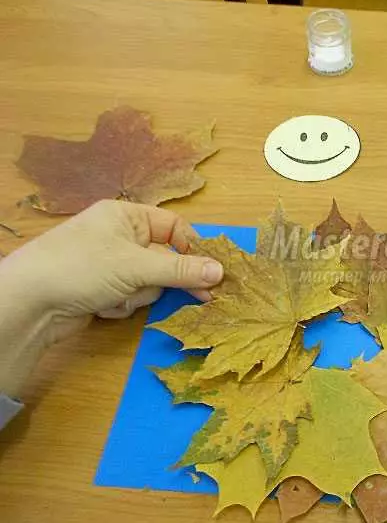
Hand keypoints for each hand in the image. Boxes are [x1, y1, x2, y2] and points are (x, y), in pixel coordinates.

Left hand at [0, 200, 222, 395]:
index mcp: (125, 216)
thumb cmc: (81, 268)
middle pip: (165, 258)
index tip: (212, 271)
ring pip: (150, 282)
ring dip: (138, 295)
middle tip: (201, 297)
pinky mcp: (102, 289)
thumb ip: (181, 270)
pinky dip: (122, 305)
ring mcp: (110, 264)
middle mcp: (119, 236)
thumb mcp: (136, 266)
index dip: (193, 248)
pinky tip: (102, 306)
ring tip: (116, 297)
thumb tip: (221, 272)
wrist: (28, 303)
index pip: (174, 227)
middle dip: (164, 279)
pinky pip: (131, 296)